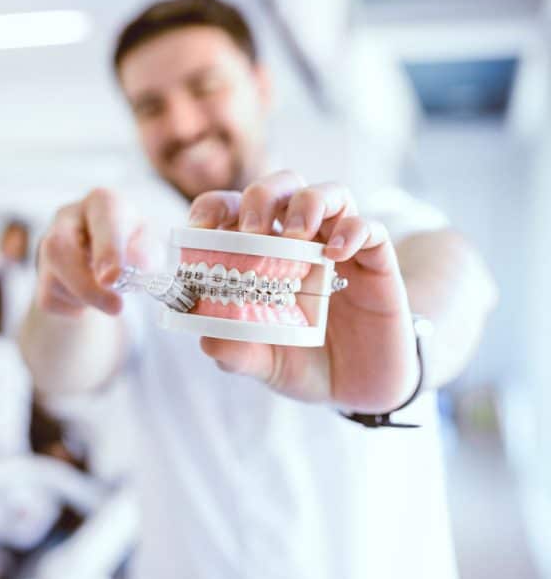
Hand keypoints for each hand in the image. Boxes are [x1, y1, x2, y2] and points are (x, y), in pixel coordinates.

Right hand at [36, 188, 146, 316]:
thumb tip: (137, 263)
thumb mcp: (148, 245)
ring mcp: (46, 245)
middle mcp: (67, 217)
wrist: (104, 260)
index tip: (112, 278)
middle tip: (116, 307)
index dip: (107, 249)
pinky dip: (76, 308)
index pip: (103, 217)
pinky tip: (89, 296)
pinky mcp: (40, 276)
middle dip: (86, 284)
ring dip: (86, 298)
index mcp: (102, 202)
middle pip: (60, 248)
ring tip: (111, 300)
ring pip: (53, 278)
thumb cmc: (130, 246)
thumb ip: (146, 252)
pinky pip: (51, 299)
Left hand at [189, 171, 418, 412]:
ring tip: (297, 233)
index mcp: (260, 253)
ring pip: (329, 193)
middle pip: (281, 187)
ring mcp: (339, 247)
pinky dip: (354, 230)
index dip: (213, 208)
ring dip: (309, 202)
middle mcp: (299, 241)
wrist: (357, 391)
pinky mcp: (377, 262)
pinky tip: (336, 254)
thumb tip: (208, 341)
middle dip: (262, 196)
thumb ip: (235, 352)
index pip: (233, 209)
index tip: (200, 228)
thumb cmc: (303, 363)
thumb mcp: (262, 363)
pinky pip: (372, 229)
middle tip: (252, 229)